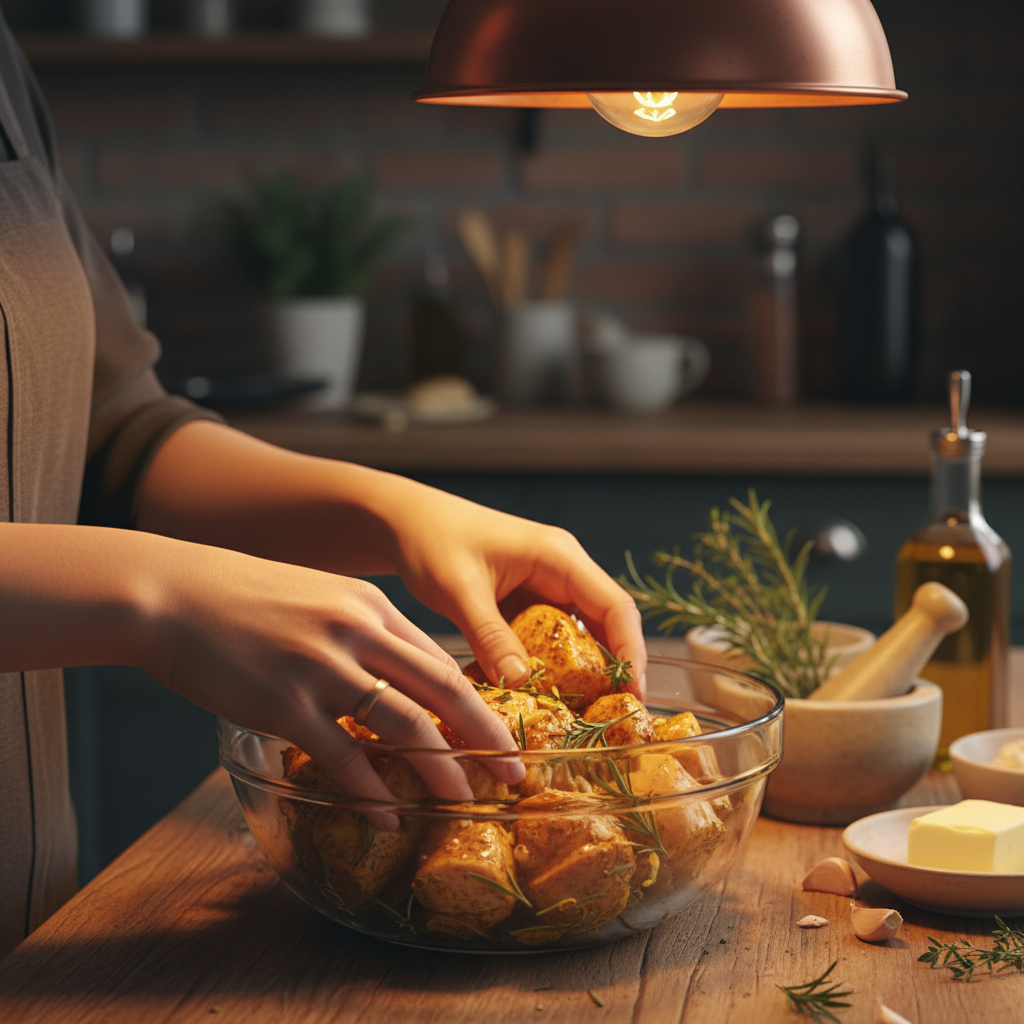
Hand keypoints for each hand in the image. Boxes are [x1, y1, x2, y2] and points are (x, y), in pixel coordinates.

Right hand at [141, 539, 522, 821]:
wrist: (176, 594)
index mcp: (371, 606)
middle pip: (444, 689)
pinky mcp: (284, 703)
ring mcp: (322, 667)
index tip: (504, 731)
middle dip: (488, 735)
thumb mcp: (322, 598)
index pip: (441, 659)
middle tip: (517, 771)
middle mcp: (357, 632)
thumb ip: (365, 631)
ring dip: (441, 768)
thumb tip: (404, 676)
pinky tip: (387, 816)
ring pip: (405, 724)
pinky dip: (371, 792)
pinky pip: (342, 757)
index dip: (480, 700)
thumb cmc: (248, 598)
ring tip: (463, 799)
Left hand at [382, 487, 646, 697]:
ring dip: (584, 671)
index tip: (632, 693)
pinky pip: (552, 640)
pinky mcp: (528, 603)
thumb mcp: (459, 590)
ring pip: (581, 634)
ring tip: (585, 715)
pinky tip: (545, 696)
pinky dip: (552, 667)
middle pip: (607, 623)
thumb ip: (491, 636)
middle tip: (615, 715)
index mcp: (558, 556)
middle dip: (614, 668)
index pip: (614, 606)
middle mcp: (562, 570)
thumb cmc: (433, 541)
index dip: (630, 651)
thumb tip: (520, 682)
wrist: (406, 523)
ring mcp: (547, 586)